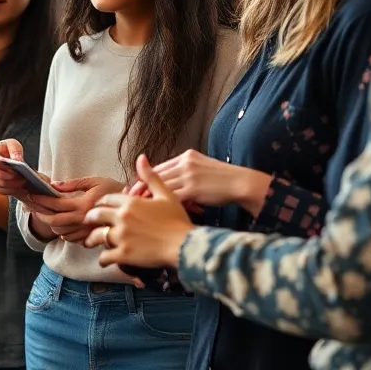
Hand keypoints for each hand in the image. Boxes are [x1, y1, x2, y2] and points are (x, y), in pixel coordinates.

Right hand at [0, 139, 33, 200]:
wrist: (14, 162)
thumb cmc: (11, 151)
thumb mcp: (14, 145)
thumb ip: (15, 149)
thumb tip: (16, 160)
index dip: (3, 164)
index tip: (13, 167)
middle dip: (8, 176)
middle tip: (20, 176)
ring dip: (11, 184)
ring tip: (22, 181)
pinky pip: (0, 191)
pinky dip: (10, 190)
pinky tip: (19, 187)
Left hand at [31, 176, 123, 243]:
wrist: (137, 207)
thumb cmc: (116, 189)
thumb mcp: (96, 181)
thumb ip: (74, 184)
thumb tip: (55, 184)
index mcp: (84, 204)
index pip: (56, 204)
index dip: (41, 200)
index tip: (31, 196)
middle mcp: (85, 220)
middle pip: (55, 221)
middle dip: (41, 215)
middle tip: (32, 208)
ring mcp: (89, 232)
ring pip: (62, 233)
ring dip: (52, 224)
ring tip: (45, 215)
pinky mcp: (94, 239)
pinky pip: (73, 239)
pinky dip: (65, 233)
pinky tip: (63, 224)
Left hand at [85, 155, 194, 269]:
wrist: (184, 245)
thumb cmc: (177, 220)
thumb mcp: (166, 194)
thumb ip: (150, 176)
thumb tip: (141, 157)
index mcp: (130, 202)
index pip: (106, 199)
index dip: (101, 203)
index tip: (99, 207)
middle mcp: (122, 217)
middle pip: (95, 215)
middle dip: (90, 219)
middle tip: (89, 222)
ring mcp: (121, 236)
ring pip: (96, 236)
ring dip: (91, 240)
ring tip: (89, 242)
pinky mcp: (124, 254)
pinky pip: (105, 256)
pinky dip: (103, 259)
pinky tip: (104, 260)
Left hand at [142, 150, 271, 213]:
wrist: (241, 183)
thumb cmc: (223, 180)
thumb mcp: (203, 167)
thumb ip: (186, 170)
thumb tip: (171, 180)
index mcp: (186, 156)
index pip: (160, 167)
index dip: (145, 178)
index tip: (134, 188)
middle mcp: (185, 163)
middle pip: (157, 175)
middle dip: (142, 187)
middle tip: (129, 199)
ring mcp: (189, 175)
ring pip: (162, 187)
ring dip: (149, 197)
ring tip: (137, 208)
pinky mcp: (193, 189)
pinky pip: (172, 197)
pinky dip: (162, 204)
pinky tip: (154, 213)